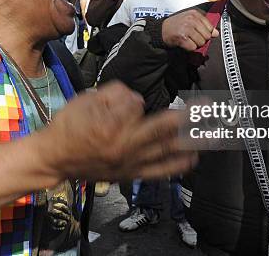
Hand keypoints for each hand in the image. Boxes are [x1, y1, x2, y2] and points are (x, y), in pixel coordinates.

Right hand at [45, 81, 197, 181]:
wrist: (55, 159)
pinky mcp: (131, 174)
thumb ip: (115, 94)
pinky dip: (178, 165)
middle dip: (190, 116)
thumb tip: (139, 100)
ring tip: (213, 131)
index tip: (126, 100)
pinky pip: (160, 171)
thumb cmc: (68, 126)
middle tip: (211, 107)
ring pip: (168, 149)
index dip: (132, 99)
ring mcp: (130, 162)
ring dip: (192, 140)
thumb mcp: (85, 99)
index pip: (135, 104)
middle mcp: (125, 145)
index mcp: (110, 124)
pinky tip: (194, 158)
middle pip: (165, 127)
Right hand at [162, 9, 218, 50]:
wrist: (161, 30)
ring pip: (201, 42)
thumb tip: (216, 33)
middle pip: (207, 36)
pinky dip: (189, 48)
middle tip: (192, 37)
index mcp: (195, 14)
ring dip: (195, 44)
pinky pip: (193, 47)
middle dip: (201, 39)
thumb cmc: (176, 25)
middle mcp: (191, 19)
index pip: (210, 27)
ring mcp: (187, 28)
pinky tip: (184, 43)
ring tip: (188, 39)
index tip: (199, 33)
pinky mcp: (182, 37)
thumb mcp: (190, 20)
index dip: (206, 33)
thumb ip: (204, 25)